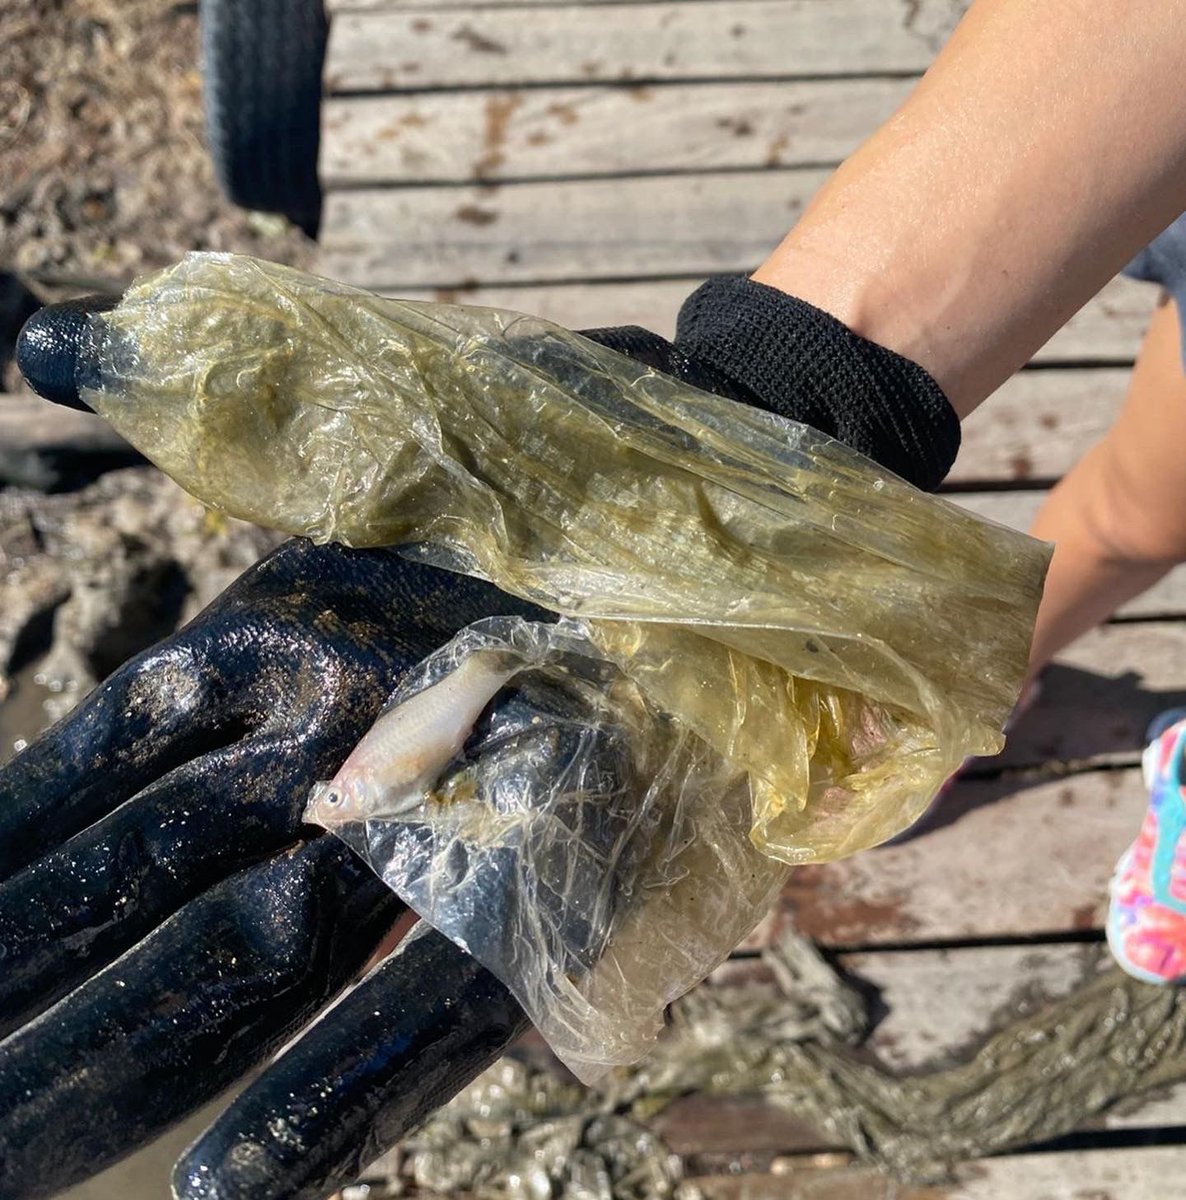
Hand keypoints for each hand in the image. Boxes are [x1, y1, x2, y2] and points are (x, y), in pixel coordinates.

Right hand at [8, 274, 959, 1198]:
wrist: (718, 512)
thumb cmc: (533, 471)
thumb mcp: (367, 452)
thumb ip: (217, 416)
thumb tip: (39, 340)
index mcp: (272, 651)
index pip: (88, 779)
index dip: (9, 877)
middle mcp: (325, 747)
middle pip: (147, 895)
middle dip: (43, 1014)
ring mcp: (427, 818)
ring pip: (245, 956)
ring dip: (129, 1062)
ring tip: (18, 1160)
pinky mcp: (543, 876)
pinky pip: (426, 998)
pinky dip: (333, 1089)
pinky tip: (223, 1183)